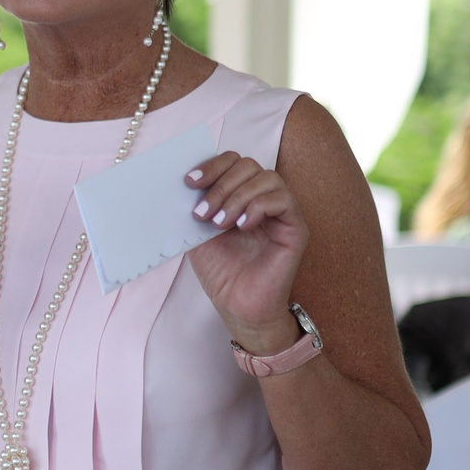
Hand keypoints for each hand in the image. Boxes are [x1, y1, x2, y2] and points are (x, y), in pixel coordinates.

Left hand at [185, 152, 308, 355]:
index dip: (211, 166)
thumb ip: (192, 206)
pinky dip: (258, 207)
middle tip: (202, 213)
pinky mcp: (296, 228)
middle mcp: (263, 198)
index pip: (232, 161)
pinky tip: (242, 226)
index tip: (188, 182)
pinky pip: (283, 200)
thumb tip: (172, 182)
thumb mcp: (196, 233)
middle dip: (221, 185)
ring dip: (237, 197)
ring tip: (219, 224)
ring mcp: (281, 212)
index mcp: (240, 194)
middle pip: (248, 164)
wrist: (238, 308)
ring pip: (266, 178)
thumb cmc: (221, 272)